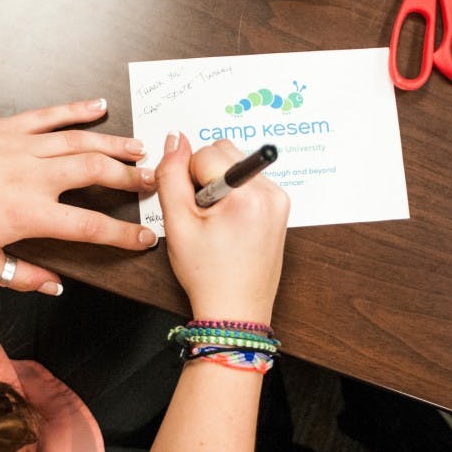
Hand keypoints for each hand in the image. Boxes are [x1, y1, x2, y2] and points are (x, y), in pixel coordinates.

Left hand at [0, 99, 157, 293]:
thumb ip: (23, 277)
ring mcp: (24, 147)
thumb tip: (56, 287)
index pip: (91, 227)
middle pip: (97, 173)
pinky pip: (51, 115)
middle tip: (154, 182)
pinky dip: (78, 109)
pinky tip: (99, 105)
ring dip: (115, 144)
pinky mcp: (10, 127)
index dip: (124, 235)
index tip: (146, 238)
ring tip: (140, 149)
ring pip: (82, 142)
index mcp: (30, 215)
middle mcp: (35, 177)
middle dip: (131, 178)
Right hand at [155, 133, 289, 324]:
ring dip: (219, 184)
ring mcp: (280, 201)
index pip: (205, 154)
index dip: (188, 179)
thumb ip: (171, 175)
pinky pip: (249, 181)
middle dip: (205, 177)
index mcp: (249, 194)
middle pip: (224, 151)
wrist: (235, 311)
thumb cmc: (208, 275)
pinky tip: (228, 223)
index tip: (193, 211)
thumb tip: (175, 140)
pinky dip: (234, 193)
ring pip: (235, 164)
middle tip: (203, 216)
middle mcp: (272, 192)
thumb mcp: (178, 223)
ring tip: (216, 221)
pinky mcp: (281, 208)